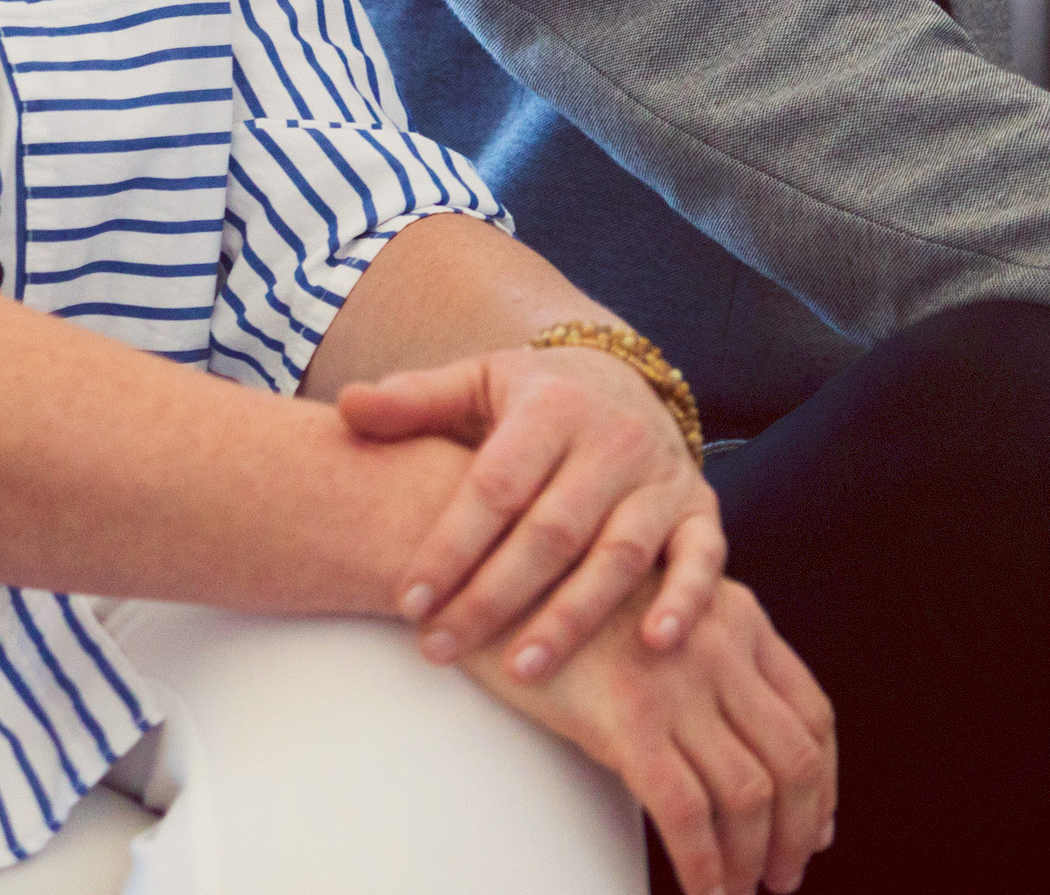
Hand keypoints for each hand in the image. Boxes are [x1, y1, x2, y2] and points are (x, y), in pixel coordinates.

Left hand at [340, 342, 720, 677]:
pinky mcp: (699, 509)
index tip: (407, 601)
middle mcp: (613, 439)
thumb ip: (413, 401)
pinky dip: (686, 599)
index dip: (451, 546)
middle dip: (494, 597)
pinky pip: (703, 557)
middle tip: (440, 649)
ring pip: (620, 555)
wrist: (622, 380)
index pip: (496, 486)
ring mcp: (660, 478)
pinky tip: (654, 644)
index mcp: (551, 406)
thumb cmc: (530, 401)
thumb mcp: (474, 385)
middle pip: (552, 531)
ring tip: (521, 671)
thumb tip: (345, 406)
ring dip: (573, 617)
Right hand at [466, 572, 832, 894]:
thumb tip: (729, 733)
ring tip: (741, 892)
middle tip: (785, 875)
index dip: (823, 780)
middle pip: (795, 756)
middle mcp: (721, 643)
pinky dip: (705, 868)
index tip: (815, 825)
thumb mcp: (654, 600)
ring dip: (754, 859)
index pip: (811, 710)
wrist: (484, 567)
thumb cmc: (559, 595)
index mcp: (736, 614)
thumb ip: (701, 649)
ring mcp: (677, 682)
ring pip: (750, 793)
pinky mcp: (627, 720)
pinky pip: (688, 814)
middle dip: (799, 829)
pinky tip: (701, 892)